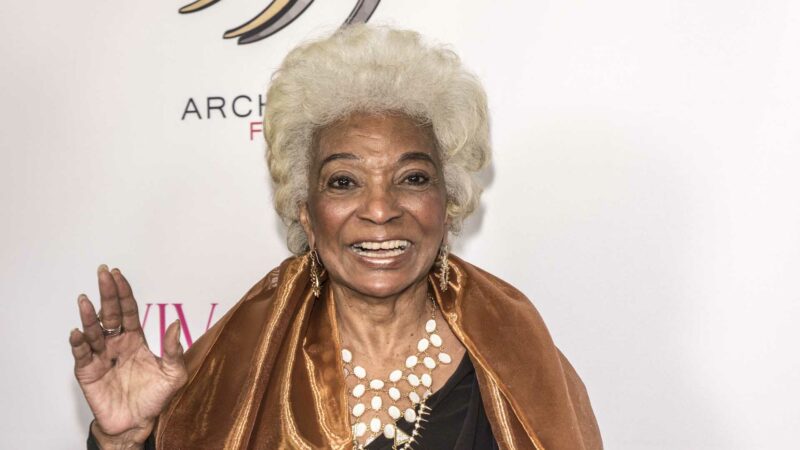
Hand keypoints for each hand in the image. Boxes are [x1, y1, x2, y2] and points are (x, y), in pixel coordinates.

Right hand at [69, 265, 187, 446]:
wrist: (137, 423)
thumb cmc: (154, 398)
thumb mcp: (173, 374)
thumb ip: (174, 350)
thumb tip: (175, 324)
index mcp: (135, 339)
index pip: (128, 310)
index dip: (123, 293)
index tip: (118, 274)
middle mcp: (116, 344)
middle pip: (110, 313)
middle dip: (106, 293)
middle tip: (102, 272)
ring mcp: (101, 357)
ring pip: (93, 331)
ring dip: (89, 316)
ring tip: (85, 300)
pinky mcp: (88, 373)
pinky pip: (82, 355)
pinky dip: (78, 343)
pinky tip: (78, 333)